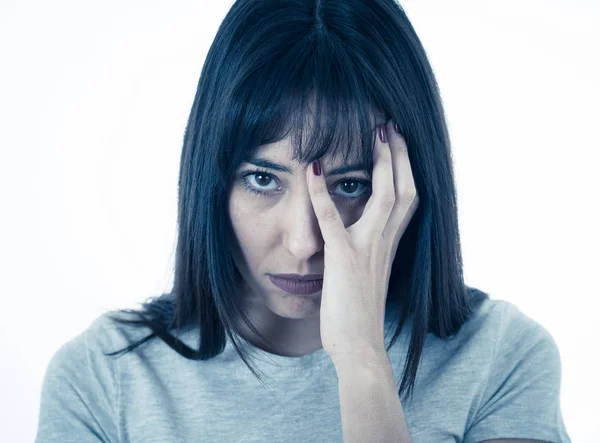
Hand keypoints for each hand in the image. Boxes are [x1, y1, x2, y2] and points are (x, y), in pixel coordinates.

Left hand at [306, 119, 418, 366]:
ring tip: (373, 131)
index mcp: (390, 247)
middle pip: (405, 189)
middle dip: (401, 155)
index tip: (398, 144)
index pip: (407, 200)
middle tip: (391, 125)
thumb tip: (360, 236)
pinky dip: (320, 193)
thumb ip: (368, 253)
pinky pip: (332, 220)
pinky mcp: (343, 261)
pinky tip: (312, 168)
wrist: (361, 349)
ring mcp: (367, 250)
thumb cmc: (359, 316)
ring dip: (380, 161)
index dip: (406, 170)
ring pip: (384, 196)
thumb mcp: (369, 277)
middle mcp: (385, 243)